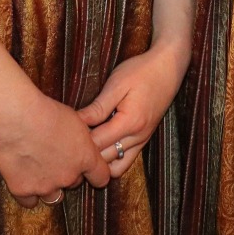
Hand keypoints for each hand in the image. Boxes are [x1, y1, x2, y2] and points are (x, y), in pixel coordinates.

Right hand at [0, 90, 111, 208]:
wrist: (17, 118)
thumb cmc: (46, 111)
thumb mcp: (75, 118)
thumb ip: (81, 137)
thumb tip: (82, 141)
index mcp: (85, 158)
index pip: (101, 176)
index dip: (97, 174)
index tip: (91, 171)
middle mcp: (69, 176)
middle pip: (73, 183)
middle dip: (67, 174)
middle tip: (55, 159)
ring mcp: (46, 186)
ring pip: (53, 197)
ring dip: (49, 187)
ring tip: (39, 172)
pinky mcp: (23, 190)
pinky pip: (29, 201)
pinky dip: (28, 193)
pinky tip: (24, 181)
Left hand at [78, 38, 187, 177]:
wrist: (168, 67)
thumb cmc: (141, 71)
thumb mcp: (117, 84)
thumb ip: (98, 107)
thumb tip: (78, 123)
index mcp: (129, 123)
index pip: (97, 144)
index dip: (78, 141)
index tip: (65, 133)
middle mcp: (138, 137)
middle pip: (105, 160)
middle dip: (86, 154)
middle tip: (70, 142)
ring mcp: (142, 140)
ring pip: (116, 167)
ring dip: (100, 160)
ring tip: (85, 145)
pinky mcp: (144, 139)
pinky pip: (126, 160)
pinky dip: (111, 158)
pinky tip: (100, 145)